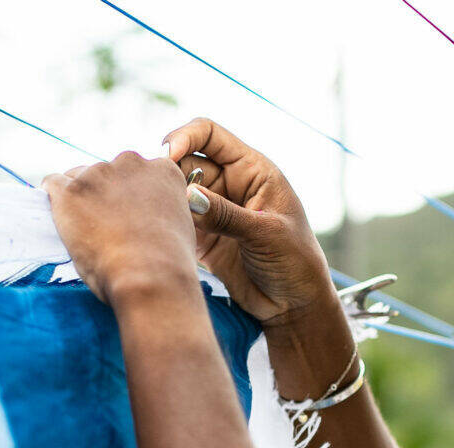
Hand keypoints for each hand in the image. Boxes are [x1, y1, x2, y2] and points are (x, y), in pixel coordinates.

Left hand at [41, 152, 200, 306]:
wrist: (150, 279)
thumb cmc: (170, 266)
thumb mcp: (180, 229)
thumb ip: (164, 214)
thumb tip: (149, 223)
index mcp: (162, 171)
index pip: (138, 172)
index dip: (128, 195)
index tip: (124, 215)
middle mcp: (132, 163)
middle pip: (106, 172)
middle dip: (102, 195)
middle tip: (103, 228)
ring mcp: (98, 174)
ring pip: (78, 178)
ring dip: (79, 200)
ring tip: (85, 233)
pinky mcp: (71, 190)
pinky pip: (52, 184)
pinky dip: (53, 200)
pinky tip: (60, 218)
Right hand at [164, 118, 337, 327]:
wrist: (294, 306)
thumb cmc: (295, 262)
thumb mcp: (266, 234)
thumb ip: (226, 215)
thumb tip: (187, 195)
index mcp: (252, 170)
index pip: (210, 134)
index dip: (185, 136)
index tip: (167, 155)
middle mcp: (229, 184)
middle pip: (186, 162)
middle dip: (169, 172)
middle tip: (159, 194)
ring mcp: (214, 210)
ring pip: (176, 192)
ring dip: (164, 199)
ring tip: (158, 216)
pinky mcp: (202, 237)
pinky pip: (175, 221)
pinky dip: (165, 223)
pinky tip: (160, 233)